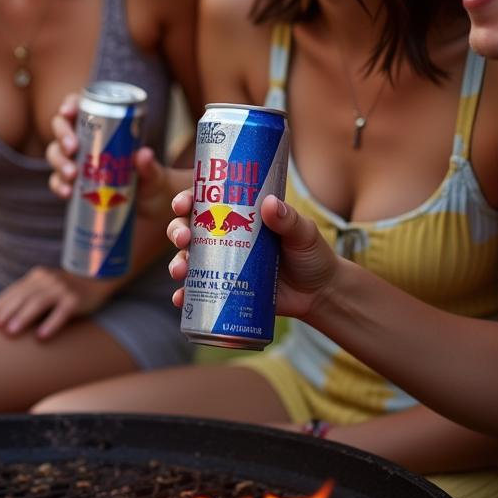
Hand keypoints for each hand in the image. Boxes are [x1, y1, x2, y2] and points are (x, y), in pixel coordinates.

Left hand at [0, 266, 112, 340]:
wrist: (97, 279)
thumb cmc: (65, 290)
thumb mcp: (45, 288)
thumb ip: (28, 298)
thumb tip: (1, 320)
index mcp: (36, 277)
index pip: (12, 292)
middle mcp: (47, 281)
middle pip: (22, 297)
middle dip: (5, 312)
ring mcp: (62, 289)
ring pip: (38, 303)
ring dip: (23, 317)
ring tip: (10, 332)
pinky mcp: (76, 300)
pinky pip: (62, 312)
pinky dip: (51, 324)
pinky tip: (41, 337)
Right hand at [47, 93, 176, 227]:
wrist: (148, 204)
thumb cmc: (150, 177)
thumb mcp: (153, 171)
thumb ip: (149, 165)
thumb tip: (144, 154)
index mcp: (101, 123)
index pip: (78, 105)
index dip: (69, 105)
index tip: (69, 112)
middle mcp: (83, 138)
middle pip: (61, 127)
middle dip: (63, 135)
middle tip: (72, 148)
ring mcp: (75, 160)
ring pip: (56, 154)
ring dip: (59, 162)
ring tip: (72, 174)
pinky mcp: (72, 183)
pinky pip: (57, 181)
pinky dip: (59, 185)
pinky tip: (66, 193)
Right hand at [167, 193, 339, 319]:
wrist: (319, 293)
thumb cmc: (310, 254)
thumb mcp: (303, 233)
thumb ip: (289, 220)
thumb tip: (270, 204)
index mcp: (237, 214)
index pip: (205, 201)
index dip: (187, 199)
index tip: (182, 204)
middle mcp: (223, 236)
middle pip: (189, 228)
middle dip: (177, 231)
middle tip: (183, 238)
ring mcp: (221, 264)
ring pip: (188, 258)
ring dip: (177, 262)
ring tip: (180, 270)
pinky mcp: (224, 289)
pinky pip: (198, 291)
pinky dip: (184, 295)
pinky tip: (180, 299)